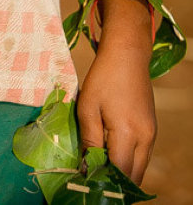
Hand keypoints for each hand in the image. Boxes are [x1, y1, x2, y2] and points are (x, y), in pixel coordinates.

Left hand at [77, 41, 155, 184]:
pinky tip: (111, 153)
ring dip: (121, 172)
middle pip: (133, 176)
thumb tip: (86, 167)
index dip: (102, 180)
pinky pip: (142, 156)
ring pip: (139, 168)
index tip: (85, 177)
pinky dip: (128, 161)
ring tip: (99, 165)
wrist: (127, 55)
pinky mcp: (151, 129)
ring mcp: (151, 134)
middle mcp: (145, 138)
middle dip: (113, 181)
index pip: (119, 173)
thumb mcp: (88, 107)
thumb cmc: (103, 77)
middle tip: (92, 175)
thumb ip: (89, 139)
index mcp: (128, 133)